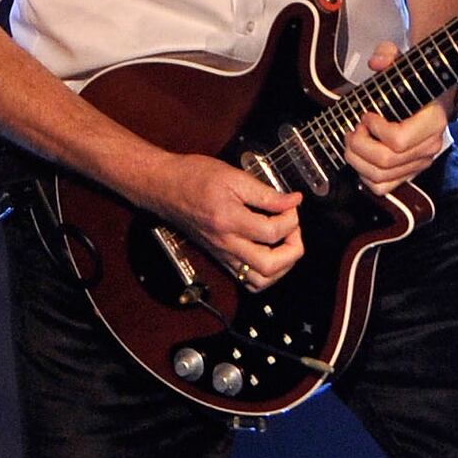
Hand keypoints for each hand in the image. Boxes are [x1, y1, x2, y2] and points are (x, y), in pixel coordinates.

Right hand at [150, 151, 303, 289]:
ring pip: (259, 281)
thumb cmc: (193, 177)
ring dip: (281, 266)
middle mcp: (226, 243)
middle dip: (293, 250)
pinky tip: (270, 253)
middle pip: (270, 266)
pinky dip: (265, 273)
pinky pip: (246, 279)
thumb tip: (293, 201)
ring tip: (284, 243)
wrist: (164, 187)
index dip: (291, 218)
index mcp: (229, 221)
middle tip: (293, 229)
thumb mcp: (233, 176)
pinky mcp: (219, 257)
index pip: (273, 232)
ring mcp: (222, 254)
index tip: (291, 205)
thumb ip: (266, 193)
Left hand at [341, 43, 451, 194]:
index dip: (374, 130)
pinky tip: (361, 157)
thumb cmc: (415, 82)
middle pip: (385, 161)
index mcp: (433, 121)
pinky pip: (383, 187)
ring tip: (353, 141)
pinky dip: (365, 176)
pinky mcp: (409, 173)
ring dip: (357, 160)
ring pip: (380, 177)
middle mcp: (430, 147)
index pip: (398, 140)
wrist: (433, 97)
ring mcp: (420, 162)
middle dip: (359, 145)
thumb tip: (377, 62)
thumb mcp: (403, 62)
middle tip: (353, 129)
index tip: (367, 115)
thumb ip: (389, 54)